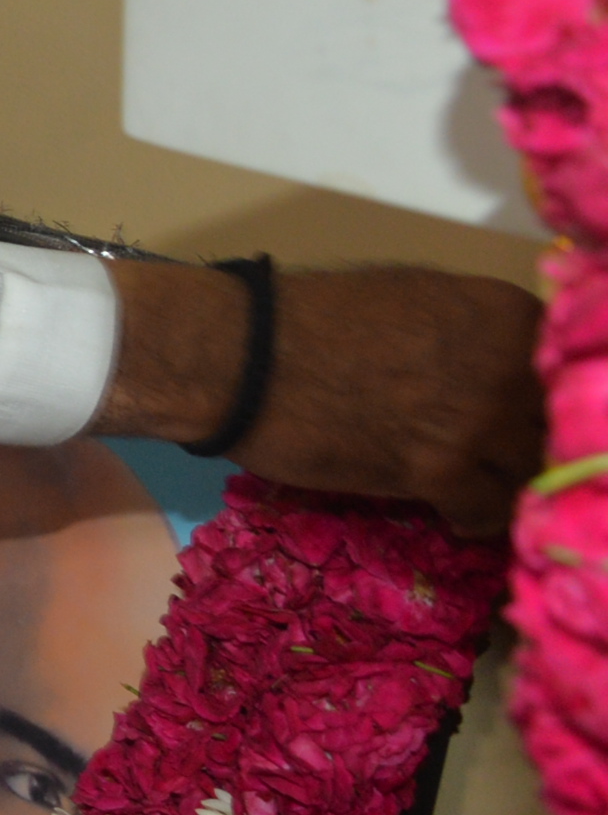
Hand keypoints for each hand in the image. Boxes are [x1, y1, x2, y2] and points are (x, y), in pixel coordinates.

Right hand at [100, 257, 541, 535]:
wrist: (240, 357)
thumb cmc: (315, 318)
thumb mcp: (417, 299)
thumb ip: (479, 332)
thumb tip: (512, 367)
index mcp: (507, 312)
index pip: (576, 374)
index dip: (557, 405)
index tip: (538, 421)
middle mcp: (508, 363)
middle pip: (562, 427)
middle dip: (538, 445)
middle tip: (509, 457)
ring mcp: (478, 419)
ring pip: (533, 472)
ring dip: (511, 483)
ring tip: (483, 485)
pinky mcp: (439, 470)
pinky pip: (490, 510)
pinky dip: (475, 515)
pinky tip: (455, 508)